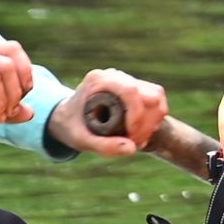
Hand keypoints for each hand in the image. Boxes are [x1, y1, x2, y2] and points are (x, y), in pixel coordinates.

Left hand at [50, 68, 165, 155]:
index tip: (131, 137)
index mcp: (99, 81)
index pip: (130, 91)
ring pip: (156, 97)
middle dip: (147, 123)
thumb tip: (132, 148)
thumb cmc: (71, 127)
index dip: (137, 115)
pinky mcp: (136, 87)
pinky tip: (142, 133)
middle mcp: (115, 76)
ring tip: (138, 140)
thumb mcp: (81, 141)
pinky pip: (156, 100)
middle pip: (149, 94)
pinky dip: (154, 119)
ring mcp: (127, 80)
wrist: (67, 118)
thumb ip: (104, 147)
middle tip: (135, 143)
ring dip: (153, 122)